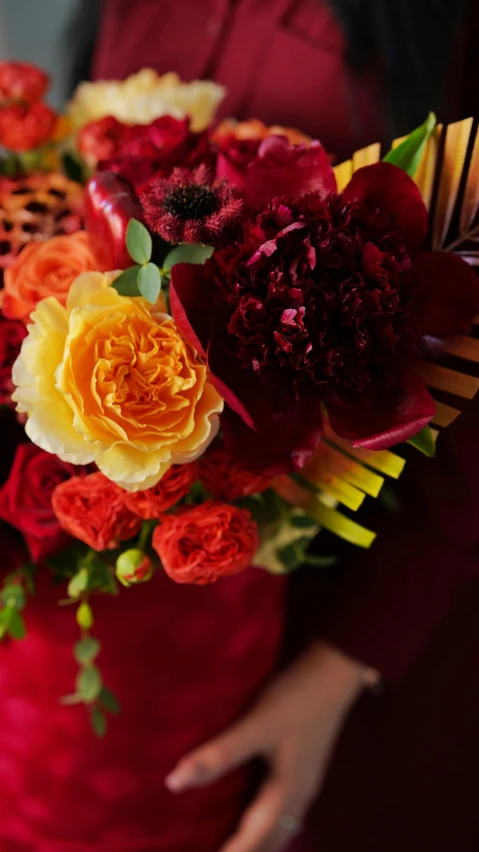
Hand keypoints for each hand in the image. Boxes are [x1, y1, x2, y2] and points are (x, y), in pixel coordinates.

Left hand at [165, 641, 375, 851]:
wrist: (334, 672)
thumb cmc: (295, 698)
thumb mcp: (257, 725)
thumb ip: (219, 754)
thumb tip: (175, 783)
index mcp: (286, 791)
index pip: (253, 840)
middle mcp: (299, 794)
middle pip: (270, 840)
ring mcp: (305, 782)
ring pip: (279, 827)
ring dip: (256, 841)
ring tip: (233, 845)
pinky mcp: (304, 767)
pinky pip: (283, 811)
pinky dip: (265, 823)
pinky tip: (254, 813)